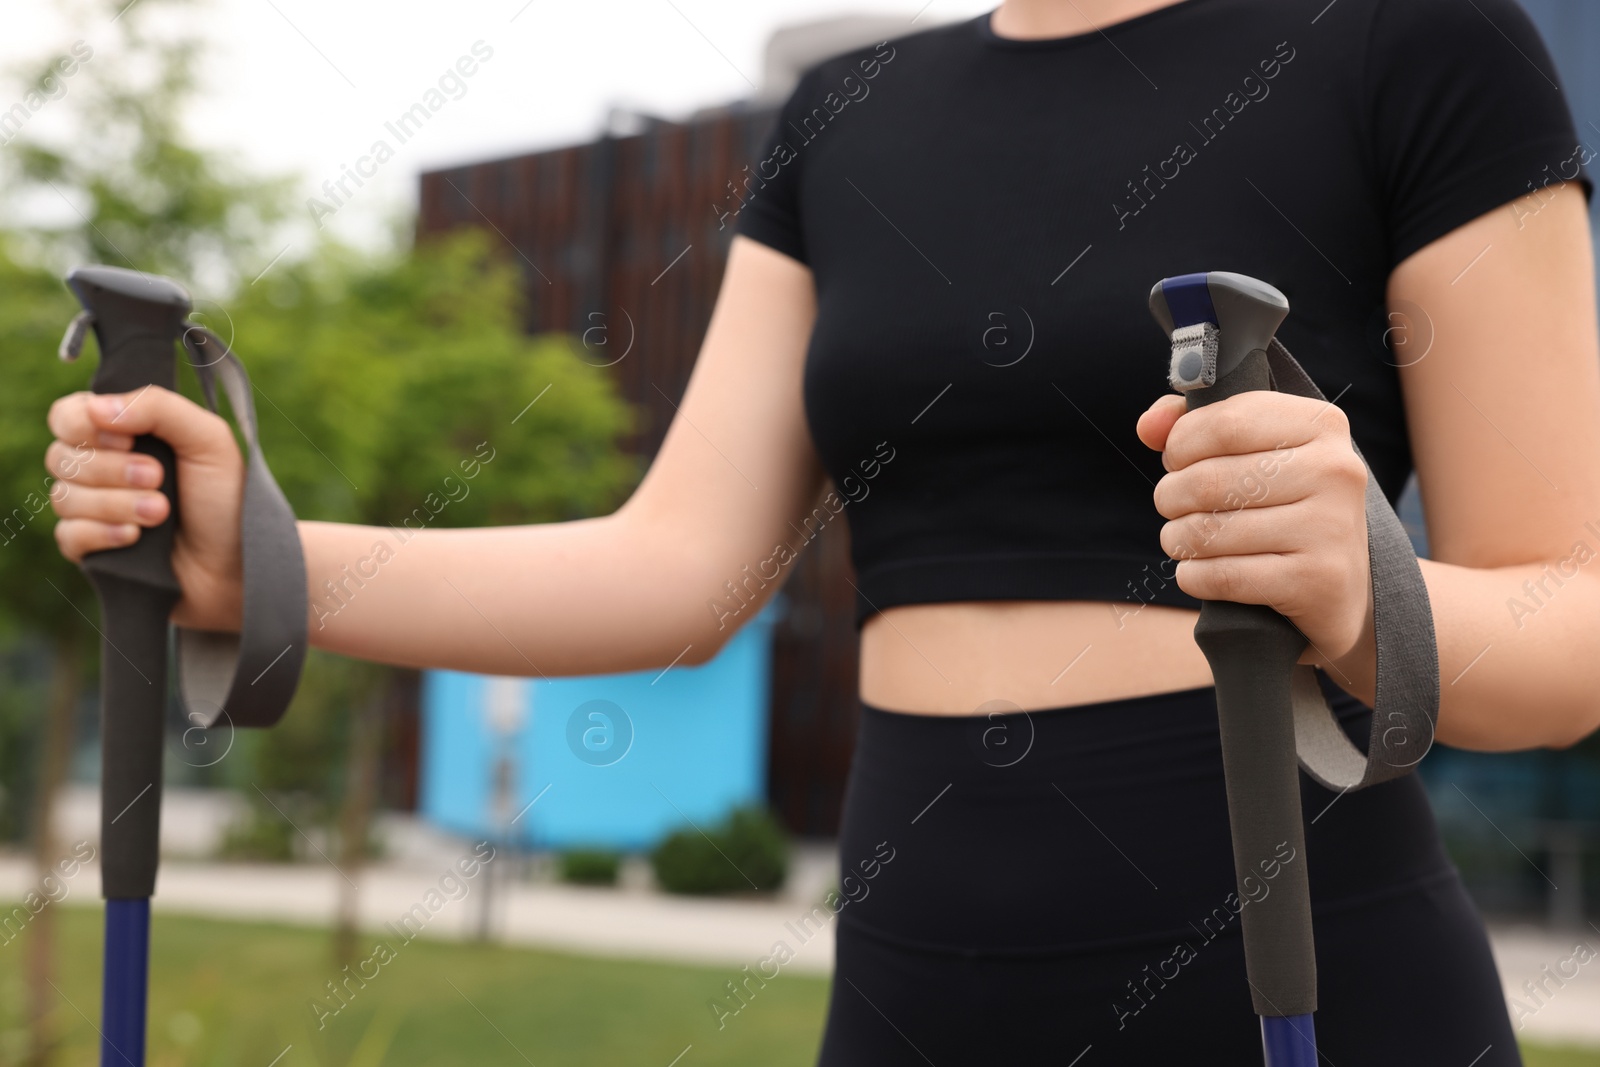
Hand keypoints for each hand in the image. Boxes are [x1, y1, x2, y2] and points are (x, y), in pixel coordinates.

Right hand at [46, 386, 245, 632]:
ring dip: (117, 504)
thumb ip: (159, 407)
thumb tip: (96, 407)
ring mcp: (91, 510)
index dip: (84, 425)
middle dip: (111, 469)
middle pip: (60, 456)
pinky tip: (135, 538)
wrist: (236, 565)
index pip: (67, 415)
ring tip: (162, 513)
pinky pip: (67, 535)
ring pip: (64, 497)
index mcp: (124, 433)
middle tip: (159, 479)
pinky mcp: (90, 549)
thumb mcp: (208, 440)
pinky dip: (103, 534)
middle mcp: (100, 468)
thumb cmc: (226, 499)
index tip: (128, 440)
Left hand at [1137, 390, 1374, 670]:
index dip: (1180, 445)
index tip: (1177, 461)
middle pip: (1209, 480)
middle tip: (1173, 507)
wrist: (1340, 589)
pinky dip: (1194, 576)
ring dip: (1178, 539)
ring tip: (1183, 540)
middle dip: (1171, 497)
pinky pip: (1222, 576)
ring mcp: (1330, 527)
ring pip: (1209, 531)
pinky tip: (1197, 572)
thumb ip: (1193, 425)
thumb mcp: (1253, 452)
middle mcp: (1335, 470)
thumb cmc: (1281, 507)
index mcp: (1322, 425)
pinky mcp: (1317, 580)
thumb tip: (1148, 427)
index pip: (1225, 423)